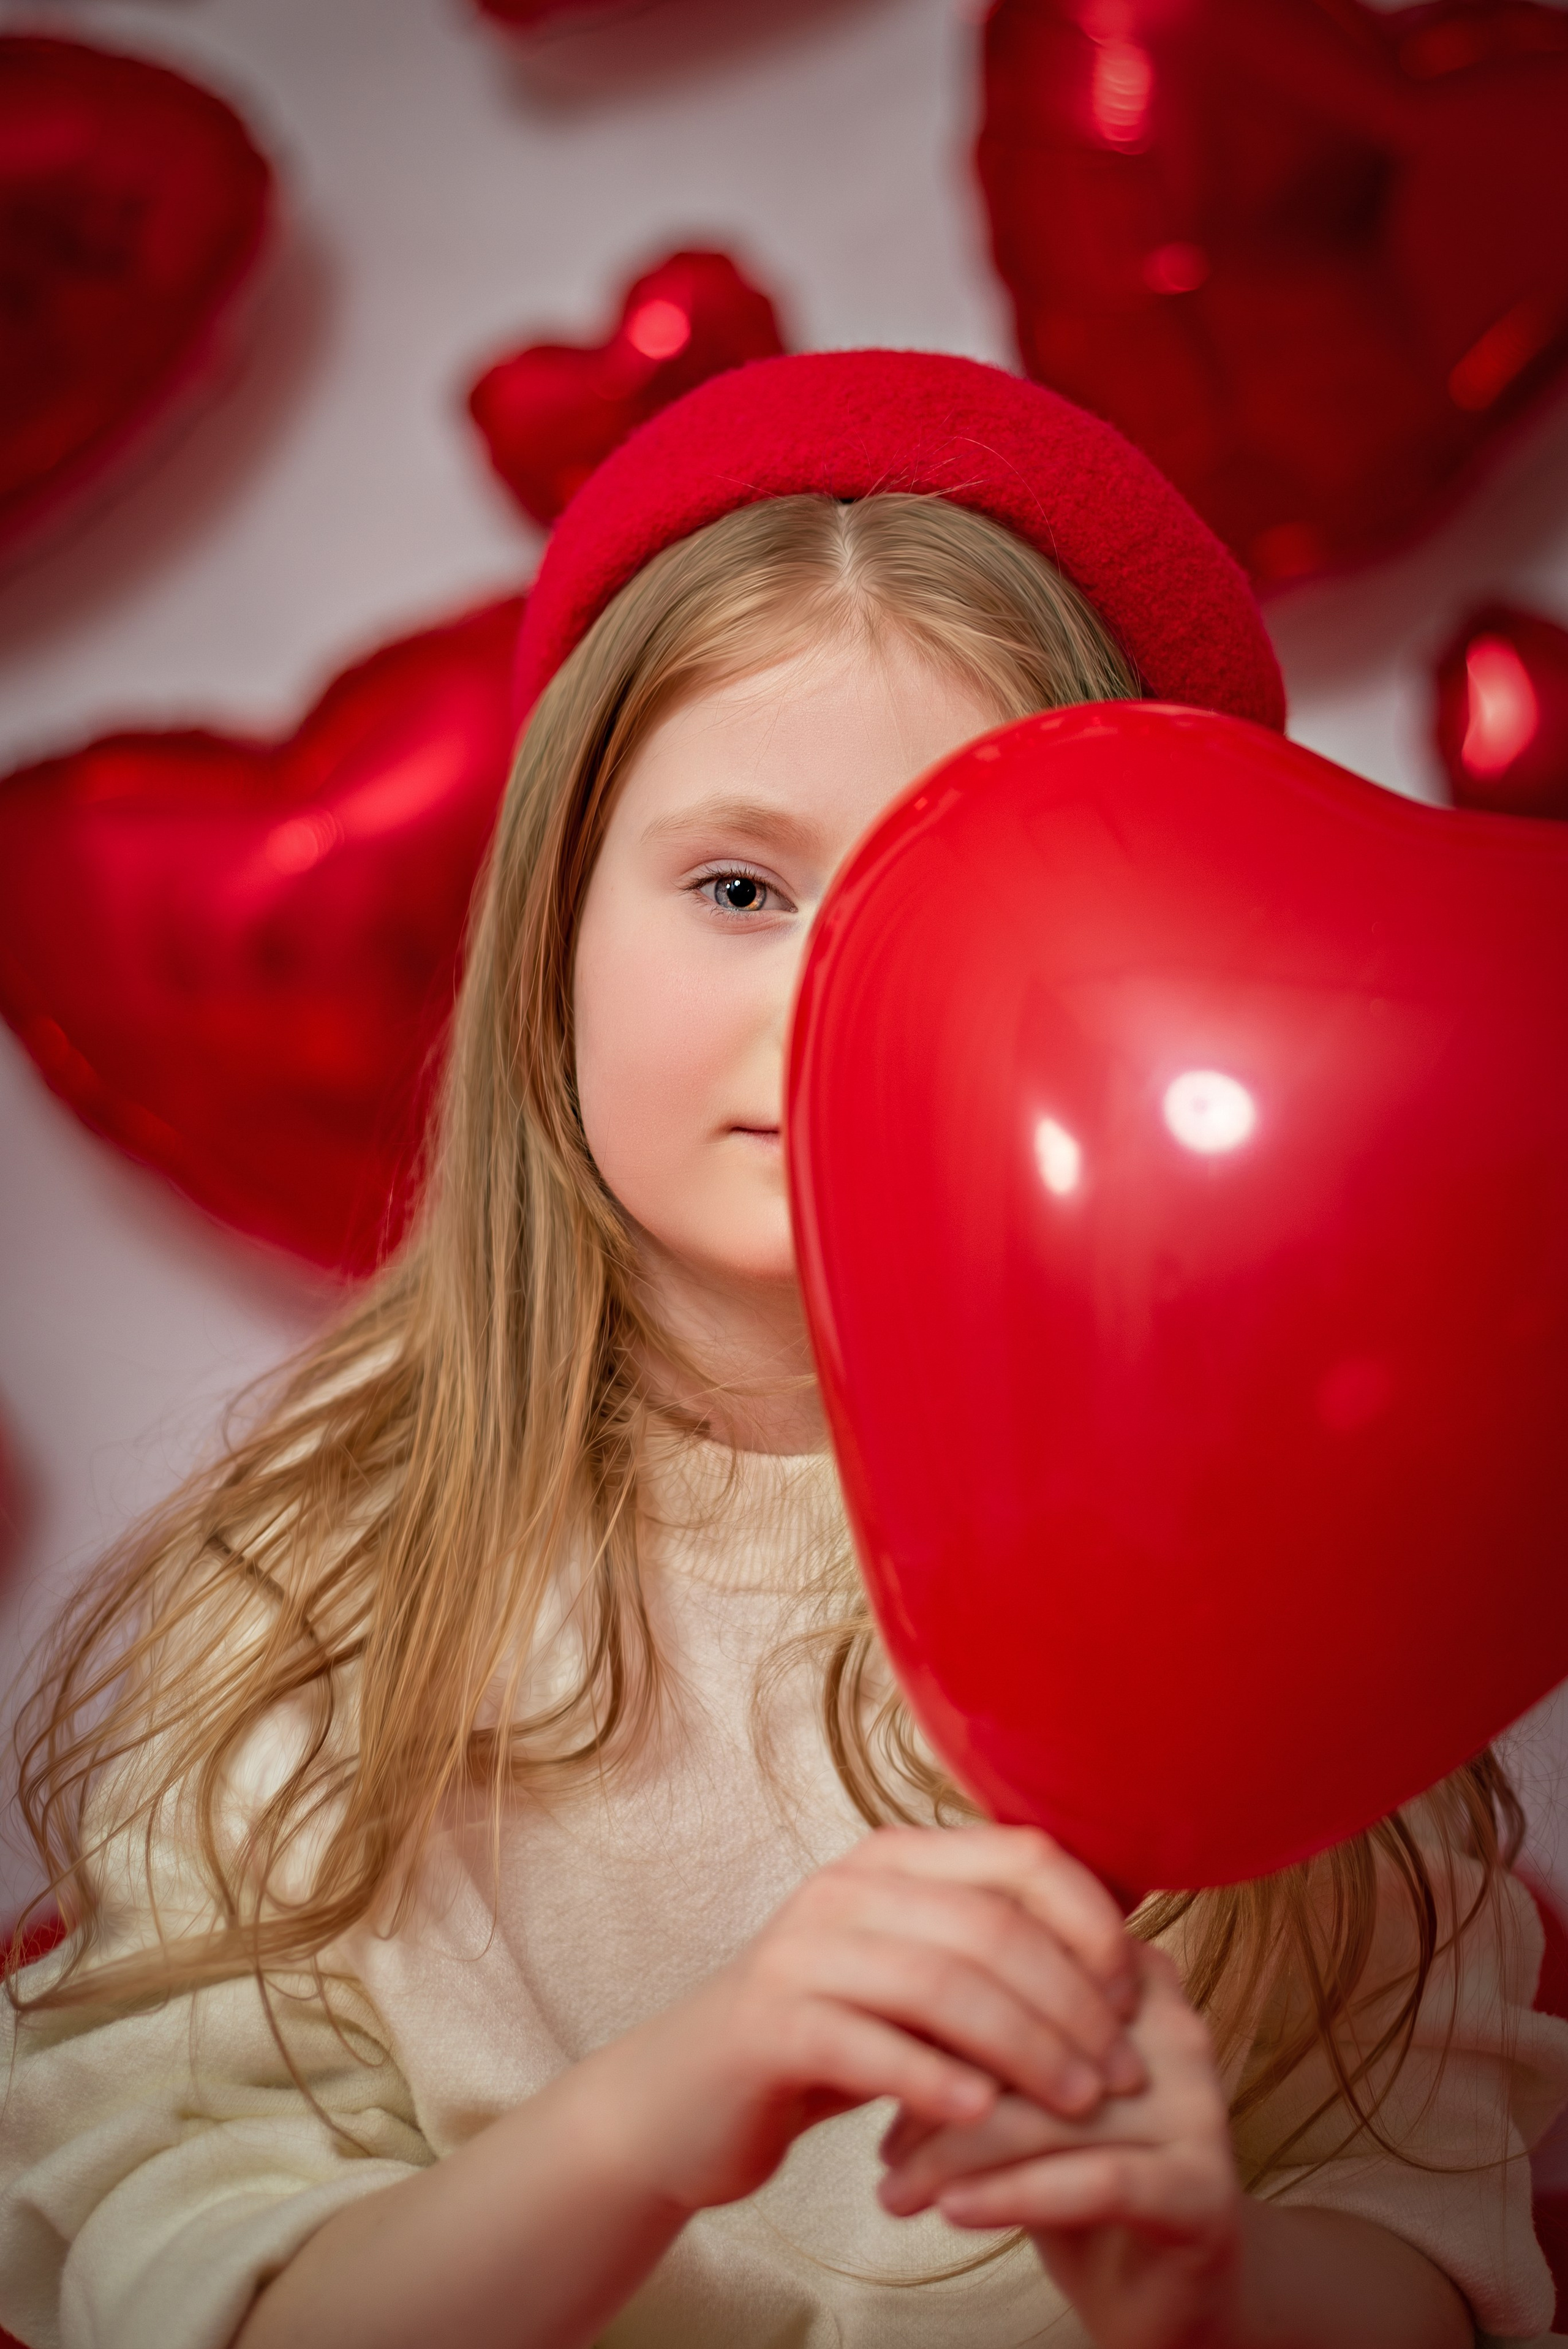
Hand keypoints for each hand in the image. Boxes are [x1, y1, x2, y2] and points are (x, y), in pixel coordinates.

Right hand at [599, 1823, 1147, 2219]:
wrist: (686, 2095)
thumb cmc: (828, 2035)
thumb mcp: (912, 1977)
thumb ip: (989, 1951)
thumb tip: (1123, 1947)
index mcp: (894, 1858)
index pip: (1021, 1855)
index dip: (1091, 1920)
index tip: (1133, 1991)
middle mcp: (847, 1888)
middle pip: (992, 1927)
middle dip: (1073, 2002)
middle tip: (1123, 2070)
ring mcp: (802, 1952)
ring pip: (942, 1985)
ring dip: (1026, 2048)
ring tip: (1078, 2102)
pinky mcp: (770, 2025)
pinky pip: (871, 2047)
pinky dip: (937, 2081)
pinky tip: (984, 2117)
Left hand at [878, 1942, 1245, 2348]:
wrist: (1155, 2281)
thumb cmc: (1069, 2164)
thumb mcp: (1019, 2087)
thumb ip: (971, 2034)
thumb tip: (876, 2013)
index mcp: (1133, 1976)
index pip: (1025, 1964)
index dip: (941, 2012)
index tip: (876, 2056)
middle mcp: (1173, 2027)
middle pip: (1034, 2038)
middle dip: (943, 2090)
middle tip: (878, 2143)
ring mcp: (1198, 2105)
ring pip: (1053, 2114)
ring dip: (958, 2155)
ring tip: (894, 2192)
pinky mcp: (1202, 2187)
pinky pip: (1094, 2181)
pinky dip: (1011, 2195)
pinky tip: (952, 2212)